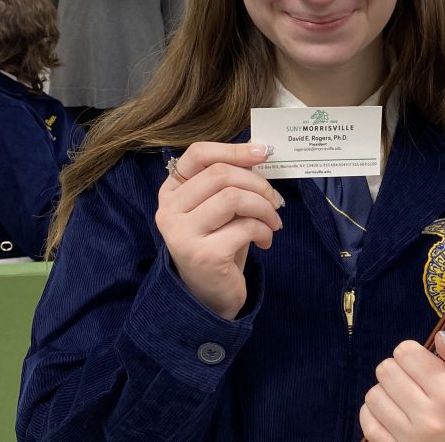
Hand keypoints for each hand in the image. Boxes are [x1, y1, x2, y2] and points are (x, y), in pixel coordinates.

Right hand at [155, 142, 282, 319]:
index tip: (263, 153)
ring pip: (234, 197)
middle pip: (221, 174)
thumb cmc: (218, 243)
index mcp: (171, 191)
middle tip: (275, 201)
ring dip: (264, 208)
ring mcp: (182, 234)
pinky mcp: (203, 255)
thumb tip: (259, 153)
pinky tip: (265, 241)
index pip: (198, 154)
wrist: (210, 295)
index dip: (234, 149)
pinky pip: (245, 227)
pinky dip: (264, 230)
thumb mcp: (221, 208)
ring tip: (273, 222)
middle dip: (258, 184)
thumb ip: (231, 181)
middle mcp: (169, 210)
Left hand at [360, 332, 444, 441]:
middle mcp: (430, 418)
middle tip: (412, 377)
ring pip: (374, 395)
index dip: (411, 352)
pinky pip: (368, 422)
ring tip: (404, 394)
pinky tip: (393, 410)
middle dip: (397, 368)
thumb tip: (441, 337)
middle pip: (386, 370)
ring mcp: (411, 438)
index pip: (405, 352)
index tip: (421, 361)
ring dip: (386, 390)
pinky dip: (375, 412)